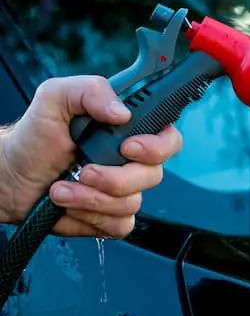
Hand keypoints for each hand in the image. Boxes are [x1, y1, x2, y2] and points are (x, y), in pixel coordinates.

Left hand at [0, 75, 181, 236]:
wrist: (10, 177)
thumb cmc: (33, 138)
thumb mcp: (55, 98)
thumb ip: (90, 90)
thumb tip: (121, 111)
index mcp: (127, 132)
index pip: (168, 139)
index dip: (156, 147)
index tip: (127, 148)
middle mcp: (131, 163)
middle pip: (152, 176)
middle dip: (114, 178)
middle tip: (83, 170)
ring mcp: (124, 192)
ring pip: (132, 203)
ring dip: (91, 198)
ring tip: (61, 189)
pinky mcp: (112, 218)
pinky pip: (120, 225)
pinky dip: (90, 217)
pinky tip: (69, 205)